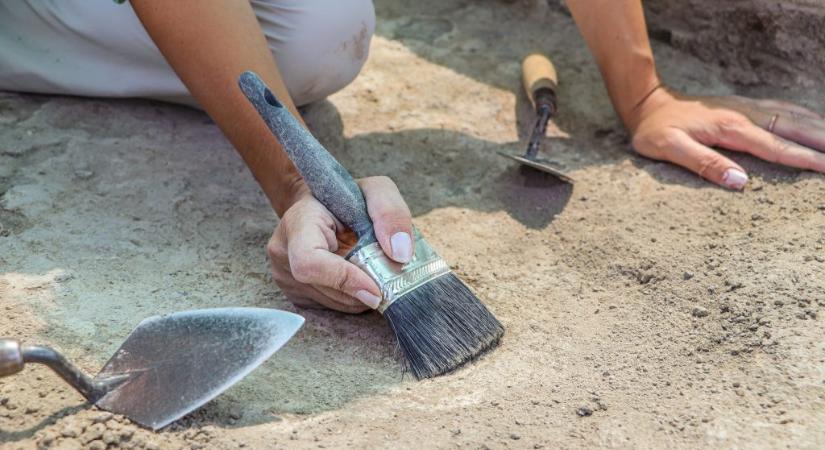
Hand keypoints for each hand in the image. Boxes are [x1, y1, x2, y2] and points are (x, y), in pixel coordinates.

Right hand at [267, 177, 413, 312]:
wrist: (319, 207)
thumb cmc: (344, 197)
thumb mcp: (374, 191)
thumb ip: (390, 212)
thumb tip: (400, 254)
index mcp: (297, 222)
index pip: (310, 262)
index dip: (344, 280)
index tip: (376, 290)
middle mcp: (283, 252)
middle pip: (326, 289)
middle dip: (362, 290)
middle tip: (386, 278)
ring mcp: (284, 276)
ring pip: (332, 304)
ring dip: (360, 296)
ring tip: (373, 274)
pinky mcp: (294, 293)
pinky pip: (330, 307)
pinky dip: (352, 299)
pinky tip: (359, 279)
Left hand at [627, 87, 824, 188]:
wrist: (647, 103)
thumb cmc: (655, 130)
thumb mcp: (669, 149)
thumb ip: (703, 164)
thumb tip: (739, 181)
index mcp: (730, 128)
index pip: (776, 147)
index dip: (804, 159)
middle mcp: (744, 114)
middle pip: (793, 128)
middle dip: (822, 141)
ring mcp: (746, 108)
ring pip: (792, 116)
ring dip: (818, 127)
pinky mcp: (743, 106)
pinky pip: (782, 109)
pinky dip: (804, 116)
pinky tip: (814, 123)